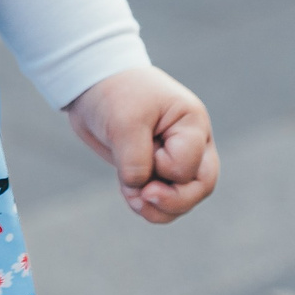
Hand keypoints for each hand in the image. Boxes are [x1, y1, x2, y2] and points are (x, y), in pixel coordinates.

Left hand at [63, 66, 216, 223]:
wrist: (93, 85)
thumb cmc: (115, 94)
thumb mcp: (124, 123)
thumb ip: (135, 162)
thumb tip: (142, 194)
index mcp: (192, 123)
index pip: (189, 165)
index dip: (164, 168)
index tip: (144, 148)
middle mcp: (193, 142)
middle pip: (201, 187)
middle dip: (173, 202)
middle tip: (142, 198)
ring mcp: (178, 158)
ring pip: (184, 199)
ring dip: (159, 209)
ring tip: (132, 199)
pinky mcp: (158, 170)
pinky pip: (164, 200)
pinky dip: (148, 206)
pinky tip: (130, 195)